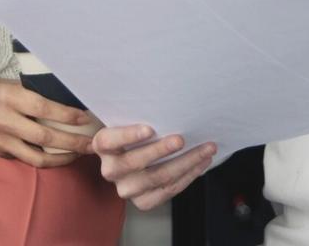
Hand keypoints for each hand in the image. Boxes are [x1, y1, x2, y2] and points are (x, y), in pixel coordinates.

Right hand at [0, 79, 94, 167]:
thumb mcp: (11, 85)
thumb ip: (34, 94)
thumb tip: (67, 101)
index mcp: (11, 97)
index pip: (45, 108)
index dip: (68, 116)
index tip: (86, 118)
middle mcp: (6, 121)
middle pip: (45, 136)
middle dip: (73, 142)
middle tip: (91, 144)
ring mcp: (1, 140)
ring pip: (37, 156)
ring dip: (62, 158)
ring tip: (77, 155)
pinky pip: (24, 159)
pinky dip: (43, 159)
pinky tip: (56, 156)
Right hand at [93, 124, 215, 209]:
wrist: (129, 159)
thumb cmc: (133, 133)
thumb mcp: (126, 121)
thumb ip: (136, 115)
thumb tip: (165, 106)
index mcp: (102, 146)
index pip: (109, 140)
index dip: (128, 135)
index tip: (149, 129)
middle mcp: (111, 170)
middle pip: (136, 162)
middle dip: (162, 150)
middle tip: (181, 139)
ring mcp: (126, 189)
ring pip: (158, 178)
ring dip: (186, 162)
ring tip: (205, 149)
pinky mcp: (143, 202)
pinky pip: (169, 190)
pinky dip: (189, 176)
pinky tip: (201, 163)